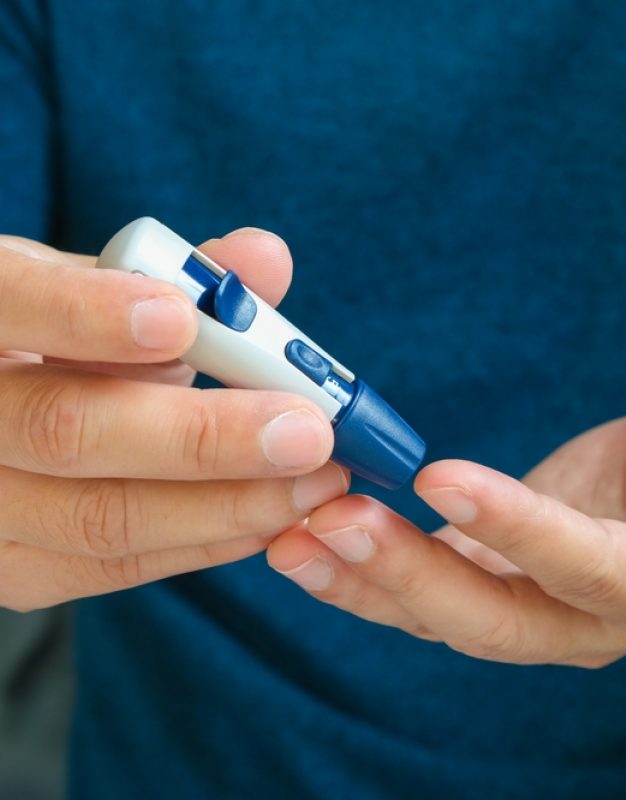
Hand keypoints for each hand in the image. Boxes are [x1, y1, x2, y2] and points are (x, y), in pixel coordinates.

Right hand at [0, 229, 347, 610]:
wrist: (7, 406)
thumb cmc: (64, 331)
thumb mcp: (100, 285)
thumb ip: (179, 274)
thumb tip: (266, 259)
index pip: (9, 304)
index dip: (87, 315)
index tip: (181, 319)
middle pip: (64, 431)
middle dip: (201, 436)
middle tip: (307, 431)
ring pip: (102, 518)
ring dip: (228, 503)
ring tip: (316, 480)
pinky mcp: (18, 568)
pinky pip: (119, 566)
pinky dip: (208, 540)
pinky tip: (273, 515)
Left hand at [267, 370, 625, 664]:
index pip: (589, 570)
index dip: (520, 531)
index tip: (443, 480)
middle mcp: (598, 613)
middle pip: (497, 617)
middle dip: (410, 575)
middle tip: (325, 522)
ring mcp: (546, 601)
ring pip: (449, 612)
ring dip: (368, 579)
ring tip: (290, 537)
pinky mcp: (510, 572)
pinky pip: (436, 584)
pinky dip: (376, 564)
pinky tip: (316, 535)